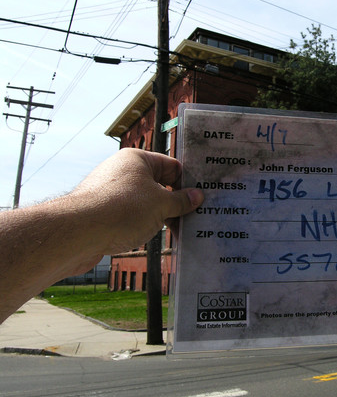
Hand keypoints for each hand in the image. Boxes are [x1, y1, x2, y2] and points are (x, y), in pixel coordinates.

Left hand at [70, 148, 203, 255]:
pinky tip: (154, 237)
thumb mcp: (161, 205)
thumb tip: (197, 196)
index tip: (199, 198)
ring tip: (177, 231)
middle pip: (158, 185)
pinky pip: (131, 215)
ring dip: (161, 216)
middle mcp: (122, 171)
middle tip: (193, 217)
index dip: (187, 183)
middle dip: (175, 202)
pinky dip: (144, 225)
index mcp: (137, 159)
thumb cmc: (120, 210)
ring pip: (145, 202)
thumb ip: (181, 201)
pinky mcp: (102, 211)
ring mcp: (111, 191)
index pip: (171, 166)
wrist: (78, 233)